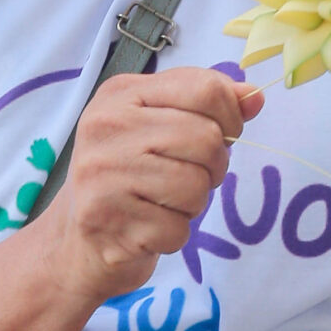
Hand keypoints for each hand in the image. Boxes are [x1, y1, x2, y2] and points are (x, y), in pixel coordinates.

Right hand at [30, 67, 263, 304]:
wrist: (76, 242)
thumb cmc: (128, 179)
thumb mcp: (162, 128)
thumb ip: (208, 108)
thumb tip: (254, 96)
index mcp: (122, 94)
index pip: (205, 88)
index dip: (231, 116)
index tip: (222, 135)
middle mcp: (106, 126)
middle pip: (207, 139)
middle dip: (212, 167)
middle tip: (187, 178)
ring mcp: (102, 172)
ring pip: (196, 186)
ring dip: (193, 204)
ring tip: (163, 203)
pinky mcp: (105, 218)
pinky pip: (177, 229)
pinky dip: (173, 235)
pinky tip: (147, 228)